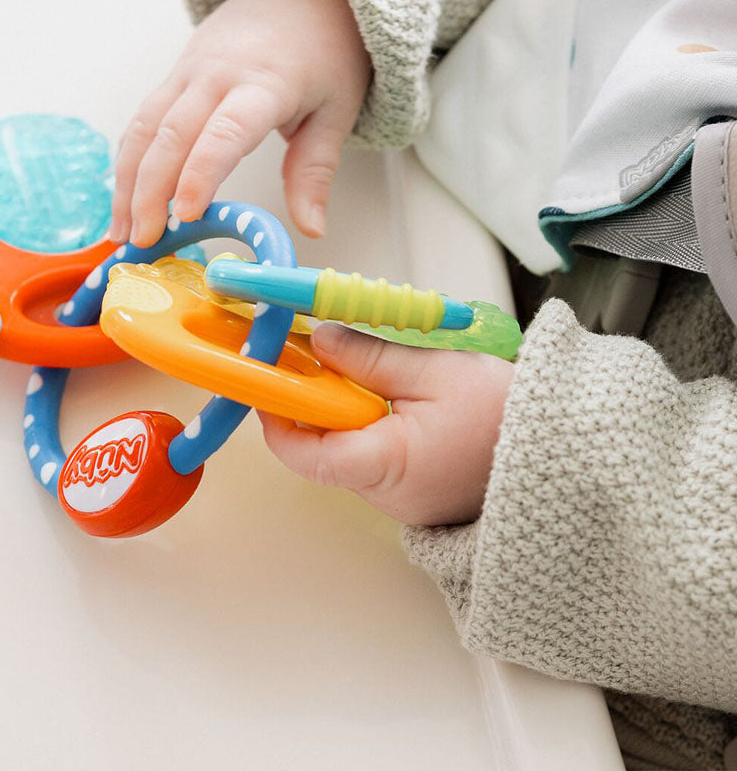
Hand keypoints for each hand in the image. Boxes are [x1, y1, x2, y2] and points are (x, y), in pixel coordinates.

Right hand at [111, 0, 371, 245]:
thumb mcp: (336, 109)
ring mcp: (187, 72)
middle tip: (144, 241)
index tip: (186, 214)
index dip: (201, 173)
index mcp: (264, 84)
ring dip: (126, 183)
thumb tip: (311, 229)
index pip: (225, 132)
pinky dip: (128, 162)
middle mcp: (216, 74)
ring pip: (144, 128)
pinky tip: (123, 200)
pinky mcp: (172, 77)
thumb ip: (315, 170)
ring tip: (121, 232)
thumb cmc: (323, 50)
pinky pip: (141, 121)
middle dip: (150, 192)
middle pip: (170, 134)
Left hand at [259, 324, 514, 525]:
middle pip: (322, 447)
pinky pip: (376, 455)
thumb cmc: (510, 416)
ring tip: (360, 367)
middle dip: (313, 400)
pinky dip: (370, 422)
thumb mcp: (434, 371)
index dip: (277, 415)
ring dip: (344, 408)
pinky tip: (386, 392)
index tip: (269, 378)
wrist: (570, 450)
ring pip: (349, 449)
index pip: (303, 453)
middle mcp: (387, 494)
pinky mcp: (416, 490)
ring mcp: (402, 498)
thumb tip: (319, 341)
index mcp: (386, 467)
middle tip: (313, 354)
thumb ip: (369, 356)